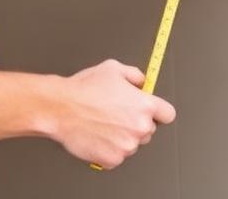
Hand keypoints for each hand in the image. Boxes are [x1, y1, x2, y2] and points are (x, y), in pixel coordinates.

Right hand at [50, 59, 175, 169]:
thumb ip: (134, 75)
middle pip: (149, 129)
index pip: (168, 114)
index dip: (159, 111)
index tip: (152, 110)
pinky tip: (98, 134)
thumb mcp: (113, 68)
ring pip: (132, 143)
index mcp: (144, 106)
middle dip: (136, 122)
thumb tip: (142, 82)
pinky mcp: (113, 159)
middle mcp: (139, 127)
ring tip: (103, 122)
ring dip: (123, 136)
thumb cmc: (83, 89)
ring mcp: (127, 146)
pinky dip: (109, 148)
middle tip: (117, 113)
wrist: (60, 108)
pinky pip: (118, 155)